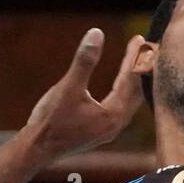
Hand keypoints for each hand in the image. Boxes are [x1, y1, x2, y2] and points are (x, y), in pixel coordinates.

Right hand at [22, 28, 144, 159]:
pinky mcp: (101, 132)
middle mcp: (116, 124)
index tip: (139, 38)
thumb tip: (97, 33)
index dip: (135, 57)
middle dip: (141, 68)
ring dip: (134, 81)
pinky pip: (122, 108)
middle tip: (146, 47)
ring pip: (130, 101)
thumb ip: (84, 61)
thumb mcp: (68, 87)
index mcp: (113, 115)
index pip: (130, 81)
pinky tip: (121, 86)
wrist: (37, 150)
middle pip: (136, 92)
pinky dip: (125, 92)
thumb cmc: (51, 121)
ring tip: (137, 63)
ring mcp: (109, 130)